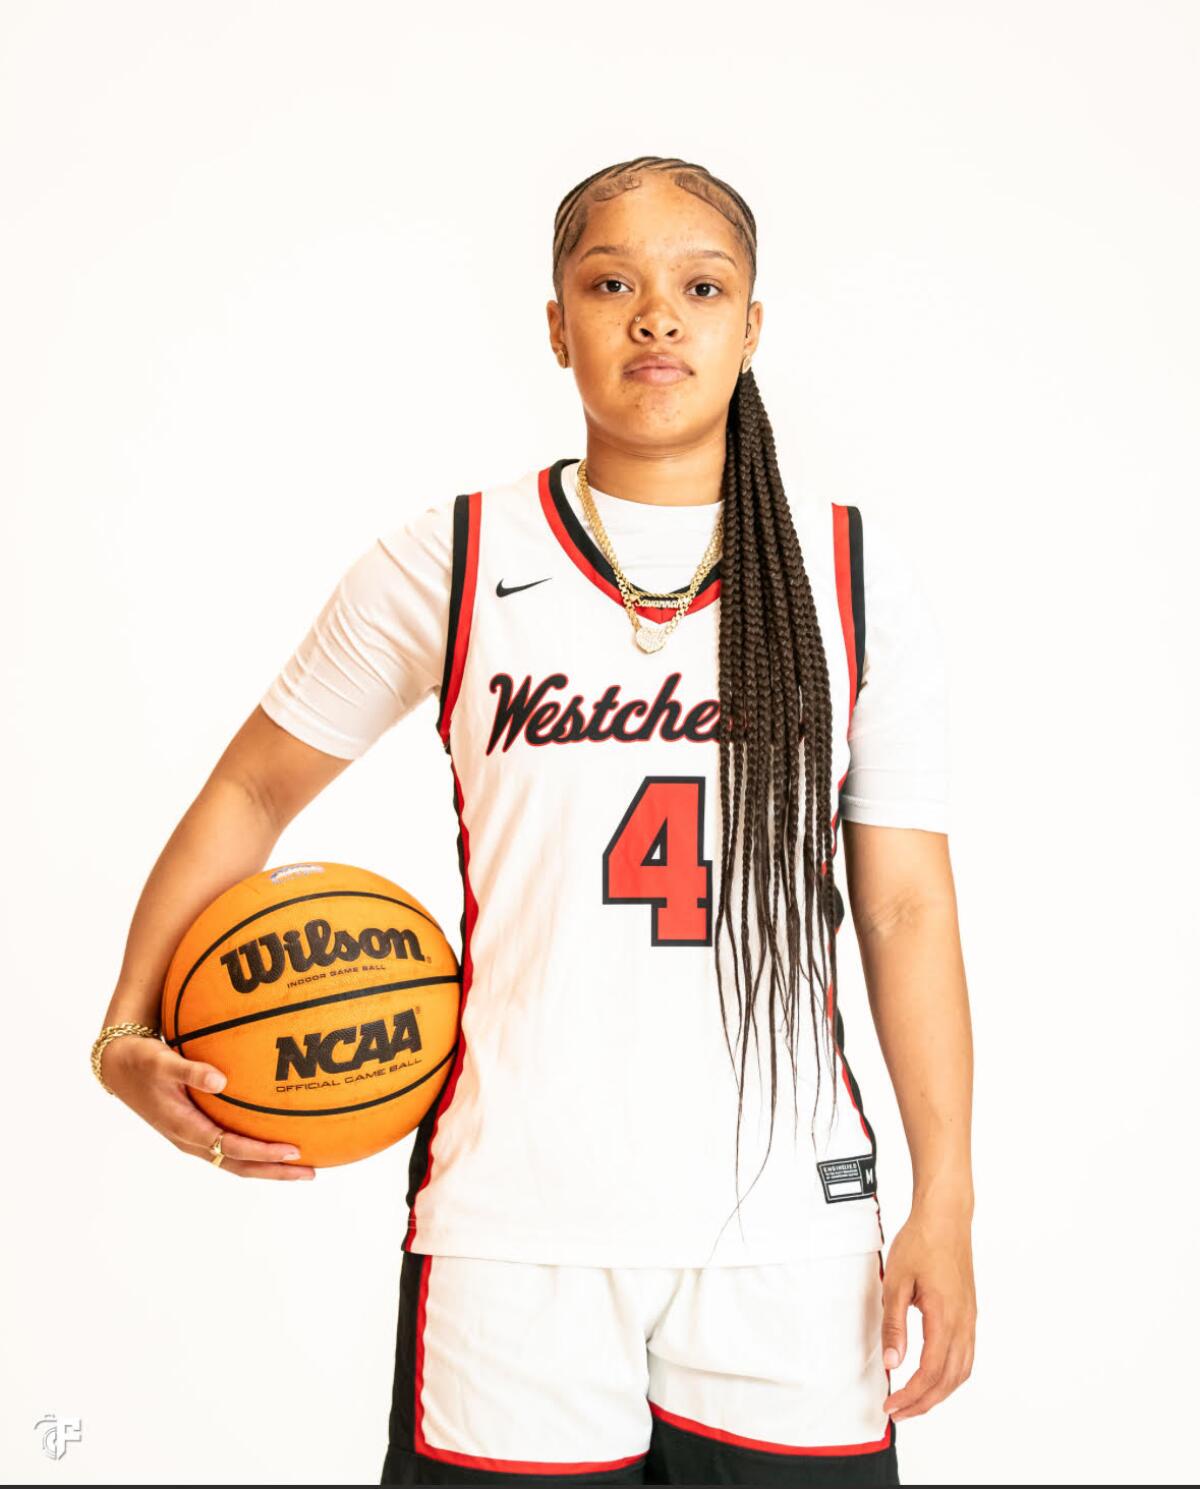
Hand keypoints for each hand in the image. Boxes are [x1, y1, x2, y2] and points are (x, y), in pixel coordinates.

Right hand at [102, 1032, 317, 1179]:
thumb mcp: (161, 1061)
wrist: (119, 1068)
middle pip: (239, 1165)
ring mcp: (194, 1139)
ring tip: (304, 1166)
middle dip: (275, 1171)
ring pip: (236, 1161)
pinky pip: (231, 1148)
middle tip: (311, 1172)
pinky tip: (277, 1142)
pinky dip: (256, 1151)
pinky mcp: (197, 1131)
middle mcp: (191, 1140)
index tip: (292, 1150)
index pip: (230, 1147)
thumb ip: (190, 1070)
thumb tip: (220, 1078)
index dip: (262, 1152)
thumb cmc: (142, 1061)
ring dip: (268, 1167)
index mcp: (183, 1128)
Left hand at [881, 1204, 974, 1420]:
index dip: (911, 1395)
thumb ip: (894, 1325)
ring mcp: (970, 1319)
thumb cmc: (921, 1243)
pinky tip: (935, 1375)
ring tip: (914, 1400)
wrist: (946, 1217)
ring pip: (961, 1372)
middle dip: (923, 1402)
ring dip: (939, 1392)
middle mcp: (963, 1323)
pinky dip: (951, 1376)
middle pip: (948, 1380)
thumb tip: (893, 1362)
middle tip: (898, 1411)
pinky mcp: (969, 1313)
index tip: (891, 1405)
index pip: (931, 1372)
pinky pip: (966, 1356)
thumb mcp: (896, 1282)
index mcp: (945, 1318)